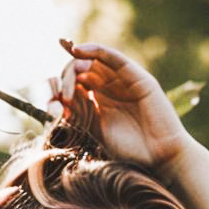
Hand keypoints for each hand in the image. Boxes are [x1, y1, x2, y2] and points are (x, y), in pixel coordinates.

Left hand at [47, 40, 193, 171]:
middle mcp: (110, 88)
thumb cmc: (130, 151)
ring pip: (93, 61)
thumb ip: (77, 113)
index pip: (74, 82)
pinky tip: (78, 50)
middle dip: (66, 79)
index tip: (48, 94)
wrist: (160, 158)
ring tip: (69, 85)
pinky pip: (112, 56)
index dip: (58, 82)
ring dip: (75, 66)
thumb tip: (55, 98)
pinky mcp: (136, 76)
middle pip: (80, 70)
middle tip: (65, 100)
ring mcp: (123, 81)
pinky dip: (94, 50)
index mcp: (99, 102)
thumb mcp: (95, 130)